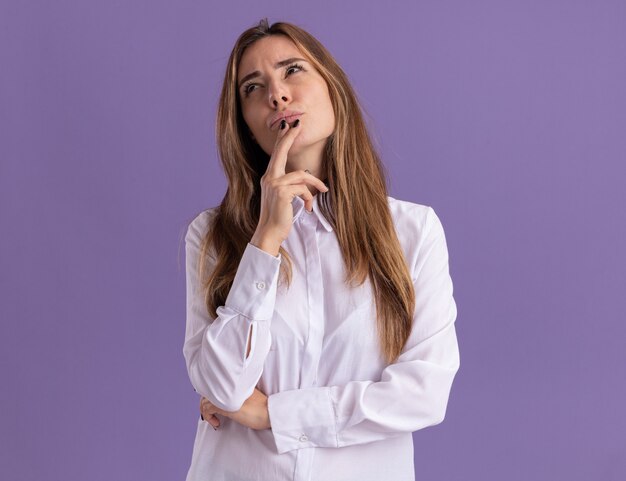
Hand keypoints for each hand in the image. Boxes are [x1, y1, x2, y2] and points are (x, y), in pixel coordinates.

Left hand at [200, 388, 270, 430]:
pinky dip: (208, 417)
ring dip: (206, 412)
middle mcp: (228, 387)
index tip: (214, 407)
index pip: (215, 385)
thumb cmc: (262, 408)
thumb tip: (227, 401)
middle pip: (207, 392)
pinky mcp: (225, 406)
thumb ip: (237, 395)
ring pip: (205, 400)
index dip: (211, 396)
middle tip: (211, 414)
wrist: (269, 412)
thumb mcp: (247, 397)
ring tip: (214, 420)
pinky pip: (207, 409)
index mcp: (234, 383)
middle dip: (206, 404)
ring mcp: (226, 396)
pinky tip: (217, 423)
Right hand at [253, 118, 328, 245]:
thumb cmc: (278, 217)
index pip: (276, 154)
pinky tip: (308, 208)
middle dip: (290, 136)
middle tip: (297, 122)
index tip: (287, 125)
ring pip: (302, 175)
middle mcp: (269, 177)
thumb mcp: (284, 198)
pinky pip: (303, 189)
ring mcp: (274, 184)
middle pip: (281, 152)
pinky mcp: (282, 192)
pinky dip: (309, 198)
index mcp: (269, 177)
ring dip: (316, 184)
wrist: (269, 232)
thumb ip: (291, 185)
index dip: (282, 139)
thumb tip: (306, 177)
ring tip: (323, 191)